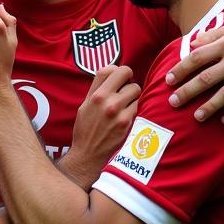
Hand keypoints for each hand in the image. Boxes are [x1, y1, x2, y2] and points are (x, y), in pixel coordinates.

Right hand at [62, 66, 140, 186]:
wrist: (88, 154)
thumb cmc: (86, 128)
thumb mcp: (85, 105)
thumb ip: (97, 88)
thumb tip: (112, 71)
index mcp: (95, 94)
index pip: (112, 69)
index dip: (119, 72)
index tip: (120, 78)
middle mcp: (106, 100)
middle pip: (128, 77)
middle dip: (128, 83)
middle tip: (125, 92)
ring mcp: (118, 111)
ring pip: (136, 91)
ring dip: (133, 96)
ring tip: (126, 106)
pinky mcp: (127, 122)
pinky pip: (138, 106)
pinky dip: (135, 109)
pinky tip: (128, 116)